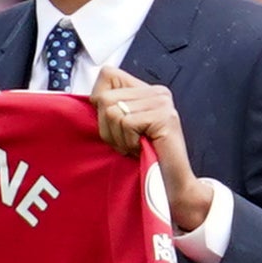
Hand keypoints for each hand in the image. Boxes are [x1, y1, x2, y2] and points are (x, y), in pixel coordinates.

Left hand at [93, 69, 211, 235]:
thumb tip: (91, 99)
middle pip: (105, 98)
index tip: (113, 126)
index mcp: (145, 90)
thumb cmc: (144, 161)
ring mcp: (162, 102)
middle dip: (107, 128)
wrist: (171, 187)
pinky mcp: (164, 116)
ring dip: (117, 137)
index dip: (99, 101)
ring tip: (134, 147)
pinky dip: (128, 142)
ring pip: (112, 111)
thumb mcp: (122, 130)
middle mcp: (156, 92)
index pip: (107, 75)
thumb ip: (110, 110)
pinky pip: (126, 123)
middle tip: (125, 143)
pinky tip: (141, 149)